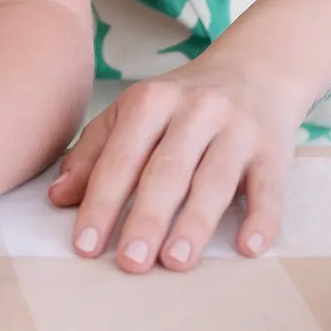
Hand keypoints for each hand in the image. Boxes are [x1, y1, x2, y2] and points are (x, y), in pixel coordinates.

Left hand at [47, 53, 306, 272]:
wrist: (256, 68)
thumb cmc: (182, 103)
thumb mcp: (135, 112)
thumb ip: (96, 151)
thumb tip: (57, 197)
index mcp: (152, 100)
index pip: (121, 156)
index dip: (101, 201)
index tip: (84, 246)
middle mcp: (195, 110)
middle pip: (167, 170)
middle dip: (147, 217)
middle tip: (130, 262)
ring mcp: (237, 129)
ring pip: (214, 180)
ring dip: (195, 223)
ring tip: (175, 262)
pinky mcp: (273, 150)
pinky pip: (267, 188)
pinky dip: (260, 219)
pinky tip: (246, 248)